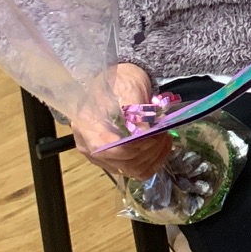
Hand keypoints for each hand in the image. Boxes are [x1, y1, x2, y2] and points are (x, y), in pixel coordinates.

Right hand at [69, 62, 174, 179]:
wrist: (120, 81)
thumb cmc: (121, 81)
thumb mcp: (129, 89)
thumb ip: (135, 111)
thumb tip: (145, 134)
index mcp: (86, 126)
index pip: (108, 149)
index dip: (134, 146)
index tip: (154, 133)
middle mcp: (89, 146)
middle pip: (123, 163)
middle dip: (149, 150)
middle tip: (163, 133)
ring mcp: (102, 156)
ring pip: (132, 170)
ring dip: (154, 156)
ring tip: (164, 137)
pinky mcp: (115, 160)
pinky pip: (137, 171)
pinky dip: (153, 161)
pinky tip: (162, 146)